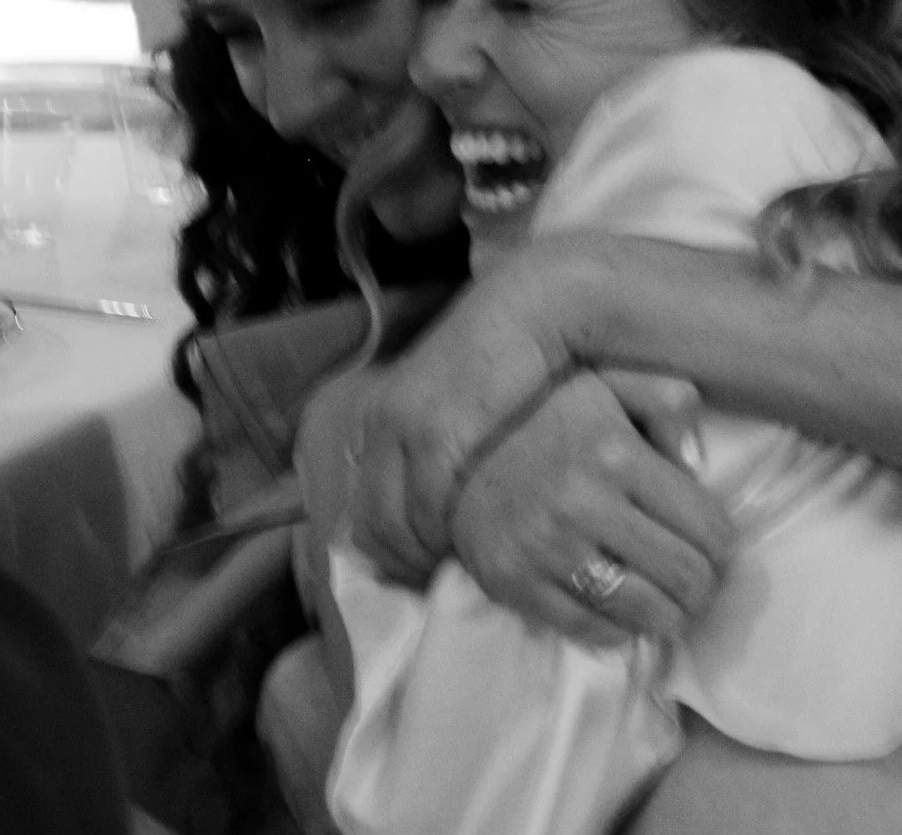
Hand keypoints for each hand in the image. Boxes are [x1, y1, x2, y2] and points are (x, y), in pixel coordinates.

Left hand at [345, 253, 585, 582]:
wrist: (536, 309)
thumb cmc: (516, 358)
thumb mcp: (465, 403)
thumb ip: (447, 445)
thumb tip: (442, 497)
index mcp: (383, 417)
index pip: (365, 510)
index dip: (390, 556)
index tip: (423, 579)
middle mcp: (381, 424)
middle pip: (371, 526)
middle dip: (403, 568)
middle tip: (441, 591)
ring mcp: (402, 429)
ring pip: (396, 525)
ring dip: (426, 560)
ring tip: (463, 580)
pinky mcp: (434, 433)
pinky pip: (427, 509)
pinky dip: (446, 541)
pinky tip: (476, 554)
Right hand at [448, 373, 734, 645]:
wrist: (451, 451)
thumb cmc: (543, 418)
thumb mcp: (607, 384)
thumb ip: (665, 399)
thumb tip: (700, 458)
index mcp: (616, 452)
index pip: (707, 526)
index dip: (722, 546)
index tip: (715, 548)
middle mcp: (584, 503)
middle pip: (684, 575)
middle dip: (702, 586)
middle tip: (696, 582)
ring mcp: (548, 549)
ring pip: (646, 611)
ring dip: (670, 616)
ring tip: (670, 606)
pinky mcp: (516, 584)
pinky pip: (592, 630)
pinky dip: (620, 632)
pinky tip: (624, 615)